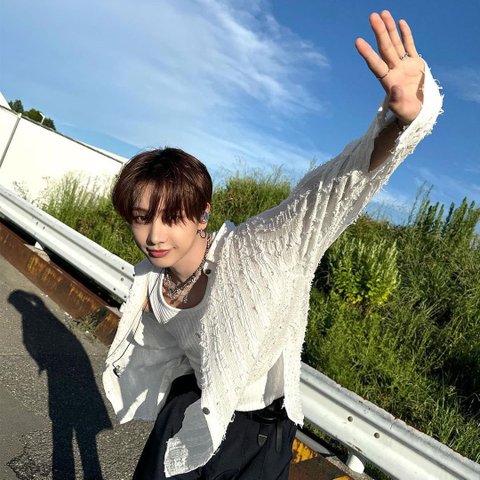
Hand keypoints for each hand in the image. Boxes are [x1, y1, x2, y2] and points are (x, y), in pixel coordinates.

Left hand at [355, 10, 424, 125]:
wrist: (418, 112)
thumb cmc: (407, 113)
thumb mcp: (403, 110)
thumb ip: (397, 100)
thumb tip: (394, 88)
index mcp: (388, 81)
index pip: (376, 64)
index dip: (368, 53)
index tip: (358, 41)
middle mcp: (394, 70)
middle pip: (385, 48)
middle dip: (379, 33)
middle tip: (372, 17)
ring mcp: (404, 65)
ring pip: (396, 44)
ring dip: (389, 29)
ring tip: (383, 14)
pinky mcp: (415, 63)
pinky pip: (409, 46)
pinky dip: (405, 35)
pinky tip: (400, 22)